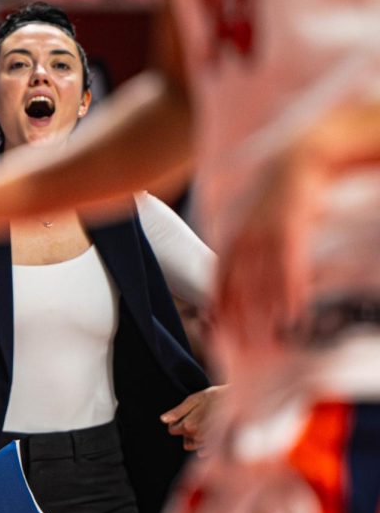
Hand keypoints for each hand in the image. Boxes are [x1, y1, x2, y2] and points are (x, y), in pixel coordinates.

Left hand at [161, 384, 224, 450]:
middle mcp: (198, 437)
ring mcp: (209, 443)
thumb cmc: (216, 397)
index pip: (172, 430)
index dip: (175, 422)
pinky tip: (212, 432)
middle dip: (187, 430)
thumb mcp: (194, 399)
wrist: (240, 400)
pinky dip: (205, 444)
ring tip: (207, 422)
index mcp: (189, 425)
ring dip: (196, 436)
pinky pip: (205, 451)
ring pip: (194, 445)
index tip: (185, 414)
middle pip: (184, 438)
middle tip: (198, 416)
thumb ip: (177, 411)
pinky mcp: (220, 446)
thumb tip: (163, 419)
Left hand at [215, 157, 316, 355]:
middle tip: (243, 347)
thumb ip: (239, 250)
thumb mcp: (247, 223)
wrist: (294, 165)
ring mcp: (266, 236)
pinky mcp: (290, 230)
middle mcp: (244, 240)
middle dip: (240, 319)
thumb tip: (231, 277)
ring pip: (263, 282)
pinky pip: (288, 267)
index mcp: (231, 240)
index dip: (218, 308)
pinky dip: (289, 292)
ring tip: (269, 339)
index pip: (219, 281)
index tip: (218, 332)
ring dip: (265, 313)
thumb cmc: (271, 199)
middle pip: (238, 287)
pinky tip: (292, 312)